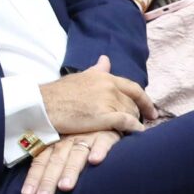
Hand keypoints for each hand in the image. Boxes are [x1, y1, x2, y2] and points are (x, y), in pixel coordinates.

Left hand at [19, 129, 120, 193]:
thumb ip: (49, 161)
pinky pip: (103, 142)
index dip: (34, 177)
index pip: (41, 161)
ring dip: (70, 170)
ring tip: (65, 187)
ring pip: (77, 154)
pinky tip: (95, 161)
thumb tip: (32, 188)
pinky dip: (99, 150)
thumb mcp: (63, 143)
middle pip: (56, 161)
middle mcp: (69, 140)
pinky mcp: (107, 134)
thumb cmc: (80, 134)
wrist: (104, 113)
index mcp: (56, 143)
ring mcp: (87, 136)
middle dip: (48, 180)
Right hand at [37, 55, 154, 136]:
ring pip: (130, 112)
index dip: (144, 100)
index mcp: (104, 77)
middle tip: (139, 123)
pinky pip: (126, 123)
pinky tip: (138, 134)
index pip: (133, 87)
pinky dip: (135, 128)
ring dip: (134, 122)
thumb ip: (96, 70)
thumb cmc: (57, 93)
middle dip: (137, 113)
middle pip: (133, 102)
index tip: (150, 110)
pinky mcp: (104, 116)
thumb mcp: (80, 77)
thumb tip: (105, 60)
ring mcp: (107, 101)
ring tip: (133, 131)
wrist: (43, 105)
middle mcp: (109, 87)